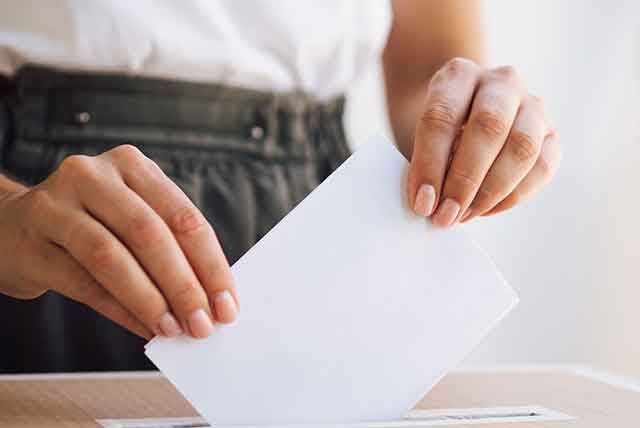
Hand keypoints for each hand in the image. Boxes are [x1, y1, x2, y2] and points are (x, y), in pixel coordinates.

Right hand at [0, 145, 237, 338]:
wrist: (12, 226)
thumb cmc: (90, 224)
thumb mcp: (131, 217)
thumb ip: (168, 247)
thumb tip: (209, 298)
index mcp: (132, 165)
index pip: (183, 217)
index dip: (211, 264)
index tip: (228, 303)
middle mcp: (94, 175)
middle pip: (150, 234)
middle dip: (184, 285)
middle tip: (203, 324)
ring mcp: (55, 204)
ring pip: (112, 257)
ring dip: (150, 300)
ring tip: (174, 330)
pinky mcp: (30, 241)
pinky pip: (82, 282)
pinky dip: (119, 310)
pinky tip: (143, 328)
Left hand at [408, 58, 560, 225]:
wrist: (464, 112)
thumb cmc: (436, 129)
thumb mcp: (416, 135)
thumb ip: (422, 162)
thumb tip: (429, 202)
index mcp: (458, 75)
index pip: (442, 117)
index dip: (430, 164)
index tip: (422, 202)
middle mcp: (500, 82)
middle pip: (489, 127)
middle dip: (465, 180)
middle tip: (446, 215)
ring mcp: (532, 104)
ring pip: (522, 147)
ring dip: (491, 191)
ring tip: (464, 215)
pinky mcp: (551, 133)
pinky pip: (542, 167)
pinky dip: (514, 196)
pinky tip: (486, 210)